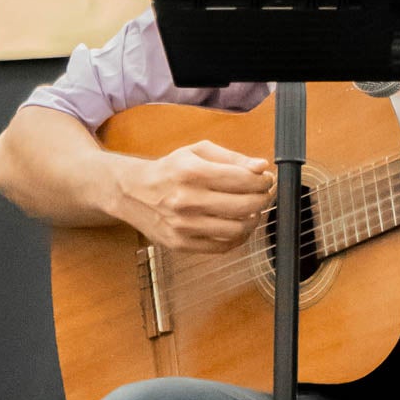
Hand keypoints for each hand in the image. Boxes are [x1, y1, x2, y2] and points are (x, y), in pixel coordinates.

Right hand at [119, 140, 272, 252]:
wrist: (133, 192)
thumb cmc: (170, 169)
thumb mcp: (197, 152)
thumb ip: (232, 157)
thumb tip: (261, 166)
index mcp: (192, 172)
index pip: (243, 179)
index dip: (263, 180)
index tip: (267, 179)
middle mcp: (187, 200)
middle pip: (244, 205)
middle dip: (263, 199)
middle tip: (265, 194)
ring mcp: (183, 226)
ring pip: (237, 229)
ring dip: (254, 219)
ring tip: (253, 210)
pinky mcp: (181, 244)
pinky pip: (222, 247)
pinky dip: (238, 237)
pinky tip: (239, 226)